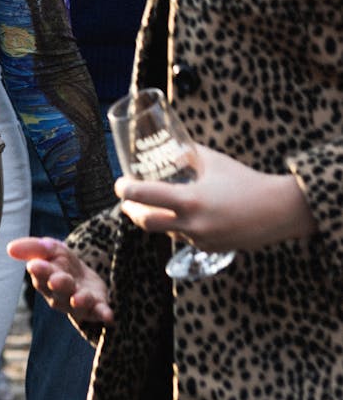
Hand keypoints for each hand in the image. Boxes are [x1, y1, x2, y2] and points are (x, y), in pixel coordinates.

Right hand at [7, 237, 114, 324]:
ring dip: (79, 302)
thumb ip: (32, 247)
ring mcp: (79, 303)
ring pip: (78, 304)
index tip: (36, 265)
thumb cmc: (61, 263)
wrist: (83, 276)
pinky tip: (108, 316)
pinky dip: (103, 314)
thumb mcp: (49, 248)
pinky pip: (100, 312)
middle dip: (59, 284)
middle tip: (57, 278)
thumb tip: (10, 248)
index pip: (41, 275)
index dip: (40, 271)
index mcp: (46, 278)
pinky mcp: (97, 307)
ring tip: (79, 298)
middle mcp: (60, 294)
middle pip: (58, 291)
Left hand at [115, 144, 318, 251]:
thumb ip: (187, 155)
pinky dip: (179, 227)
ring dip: (156, 218)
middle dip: (131, 211)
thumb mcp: (213, 161)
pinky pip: (184, 238)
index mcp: (189, 200)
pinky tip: (185, 216)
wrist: (279, 211)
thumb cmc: (245, 181)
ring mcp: (200, 240)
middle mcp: (192, 224)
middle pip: (144, 222)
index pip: (143, 197)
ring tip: (153, 204)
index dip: (125, 190)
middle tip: (127, 201)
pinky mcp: (209, 249)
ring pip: (165, 231)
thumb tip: (168, 150)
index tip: (120, 184)